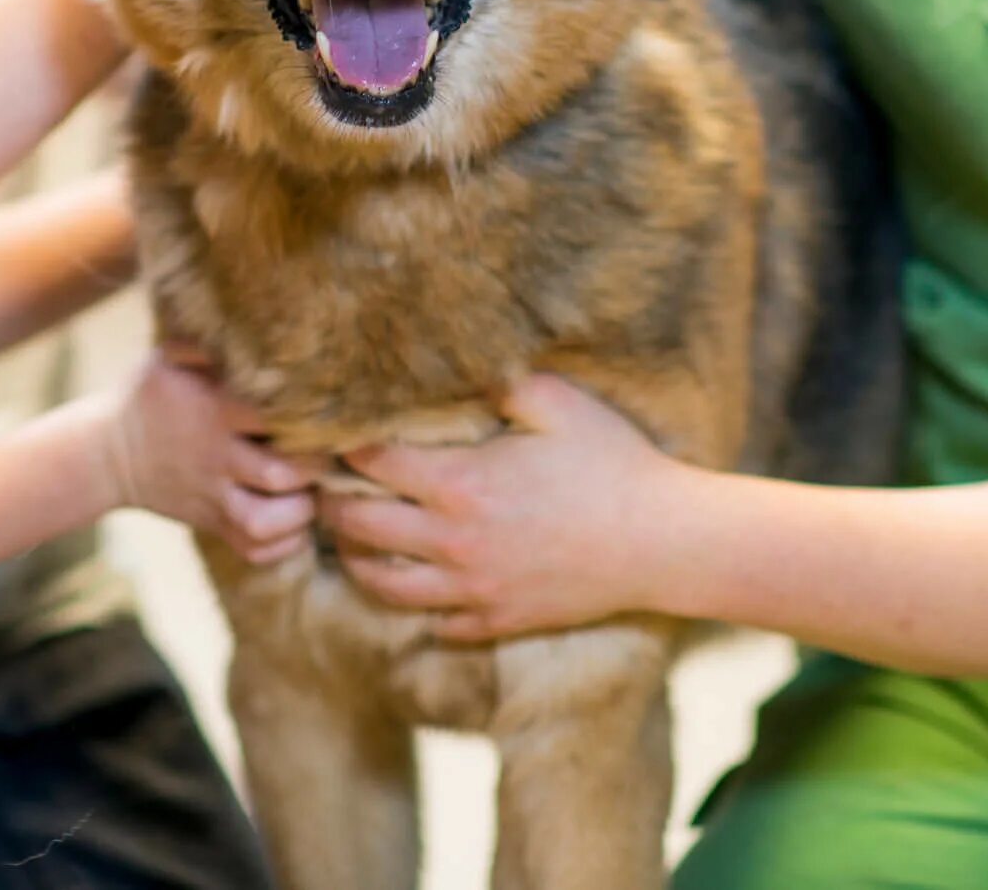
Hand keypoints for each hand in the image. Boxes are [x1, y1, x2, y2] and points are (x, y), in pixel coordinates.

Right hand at [98, 354, 321, 564]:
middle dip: (315, 467)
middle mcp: (215, 457)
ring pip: (264, 521)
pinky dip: (282, 544)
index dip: (309, 416)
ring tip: (311, 492)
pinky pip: (254, 549)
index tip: (328, 409)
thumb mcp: (169, 357)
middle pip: (279, 474)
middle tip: (329, 454)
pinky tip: (293, 522)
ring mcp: (212, 497)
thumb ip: (208, 342)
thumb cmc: (149, 396)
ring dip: (299, 512)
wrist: (105, 454)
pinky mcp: (211, 525)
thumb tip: (253, 317)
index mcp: (212, 411)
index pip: (273, 415)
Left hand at [321, 374, 690, 640]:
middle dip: (332, 504)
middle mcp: (454, 543)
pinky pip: (434, 623)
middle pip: (360, 527)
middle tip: (324, 487)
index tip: (331, 436)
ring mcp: (473, 589)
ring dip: (357, 560)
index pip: (371, 464)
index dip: (343, 447)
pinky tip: (414, 583)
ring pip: (383, 585)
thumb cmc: (614, 465)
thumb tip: (458, 364)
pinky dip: (414, 605)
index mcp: (461, 485)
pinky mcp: (497, 621)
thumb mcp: (559, 403)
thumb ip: (500, 382)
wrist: (662, 543)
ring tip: (350, 540)